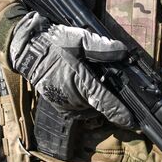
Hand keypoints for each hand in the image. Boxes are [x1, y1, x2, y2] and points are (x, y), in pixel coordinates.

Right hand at [7, 13, 132, 125]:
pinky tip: (82, 88)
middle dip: (108, 100)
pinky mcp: (58, 106)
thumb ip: (102, 48)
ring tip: (94, 83)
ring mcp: (65, 105)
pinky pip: (78, 110)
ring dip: (95, 101)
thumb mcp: (79, 39)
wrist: (27, 50)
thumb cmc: (53, 43)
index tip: (134, 123)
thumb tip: (123, 52)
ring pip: (89, 109)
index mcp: (81, 83)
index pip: (106, 103)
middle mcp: (74, 99)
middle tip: (109, 83)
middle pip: (99, 106)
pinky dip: (84, 102)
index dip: (121, 114)